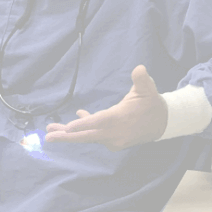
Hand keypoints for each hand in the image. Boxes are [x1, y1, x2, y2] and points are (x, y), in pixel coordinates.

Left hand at [43, 65, 167, 151]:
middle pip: (86, 135)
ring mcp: (112, 139)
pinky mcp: (112, 142)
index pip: (98, 122)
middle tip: (48, 136)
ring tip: (52, 131)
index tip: (67, 127)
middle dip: (66, 136)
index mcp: (119, 119)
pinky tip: (74, 120)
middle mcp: (113, 132)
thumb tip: (139, 69)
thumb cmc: (152, 104)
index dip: (83, 124)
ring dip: (70, 134)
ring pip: (88, 136)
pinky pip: (94, 135)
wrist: (163, 123)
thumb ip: (141, 79)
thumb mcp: (148, 89)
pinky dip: (84, 129)